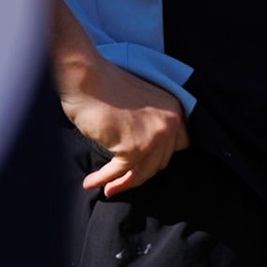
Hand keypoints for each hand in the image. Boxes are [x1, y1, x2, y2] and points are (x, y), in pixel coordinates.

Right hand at [60, 57, 189, 197]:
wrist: (87, 78)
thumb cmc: (106, 87)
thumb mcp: (141, 104)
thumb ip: (150, 123)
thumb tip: (144, 154)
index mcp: (175, 109)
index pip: (179, 145)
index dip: (159, 157)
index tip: (142, 165)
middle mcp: (170, 122)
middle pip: (160, 162)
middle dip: (140, 173)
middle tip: (121, 180)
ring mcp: (154, 135)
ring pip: (143, 172)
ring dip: (123, 183)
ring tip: (108, 189)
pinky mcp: (133, 146)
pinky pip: (120, 172)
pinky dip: (104, 180)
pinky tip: (91, 182)